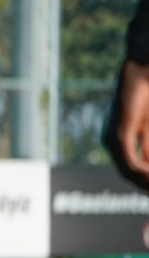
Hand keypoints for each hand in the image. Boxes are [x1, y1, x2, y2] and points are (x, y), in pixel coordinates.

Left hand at [116, 58, 148, 183]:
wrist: (140, 73)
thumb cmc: (146, 97)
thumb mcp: (148, 128)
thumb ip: (148, 146)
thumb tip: (148, 164)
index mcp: (120, 142)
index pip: (131, 169)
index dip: (145, 181)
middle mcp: (112, 143)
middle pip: (129, 173)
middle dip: (145, 184)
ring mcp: (113, 138)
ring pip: (128, 170)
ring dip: (145, 180)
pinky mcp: (119, 132)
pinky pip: (130, 158)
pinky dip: (142, 169)